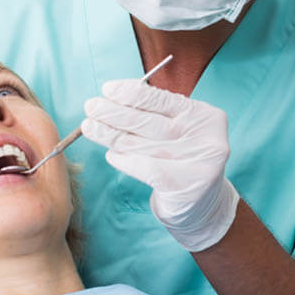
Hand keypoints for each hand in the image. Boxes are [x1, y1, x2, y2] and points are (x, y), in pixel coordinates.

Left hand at [82, 80, 239, 250]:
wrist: (204, 205)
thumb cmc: (185, 160)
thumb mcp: (181, 131)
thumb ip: (157, 114)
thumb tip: (113, 98)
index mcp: (205, 116)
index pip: (162, 99)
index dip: (131, 93)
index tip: (107, 89)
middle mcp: (204, 137)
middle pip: (148, 121)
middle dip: (114, 112)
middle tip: (91, 106)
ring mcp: (196, 162)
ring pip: (140, 144)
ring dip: (109, 134)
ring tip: (89, 126)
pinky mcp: (182, 184)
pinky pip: (142, 166)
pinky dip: (122, 159)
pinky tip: (110, 154)